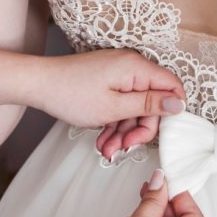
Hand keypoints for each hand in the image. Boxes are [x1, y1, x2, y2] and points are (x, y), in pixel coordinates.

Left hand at [36, 49, 186, 157]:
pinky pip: (120, 103)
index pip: (172, 85)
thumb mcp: (114, 107)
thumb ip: (149, 105)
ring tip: (107, 149)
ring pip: (134, 107)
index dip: (171, 111)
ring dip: (123, 131)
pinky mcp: (107, 81)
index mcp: (137, 68)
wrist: (37, 84)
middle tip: (124, 147)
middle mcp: (131, 67)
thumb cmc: (71, 93)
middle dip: (139, 128)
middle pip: (152, 101)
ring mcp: (118, 74)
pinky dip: (114, 123)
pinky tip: (103, 140)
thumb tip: (179, 103)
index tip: (159, 133)